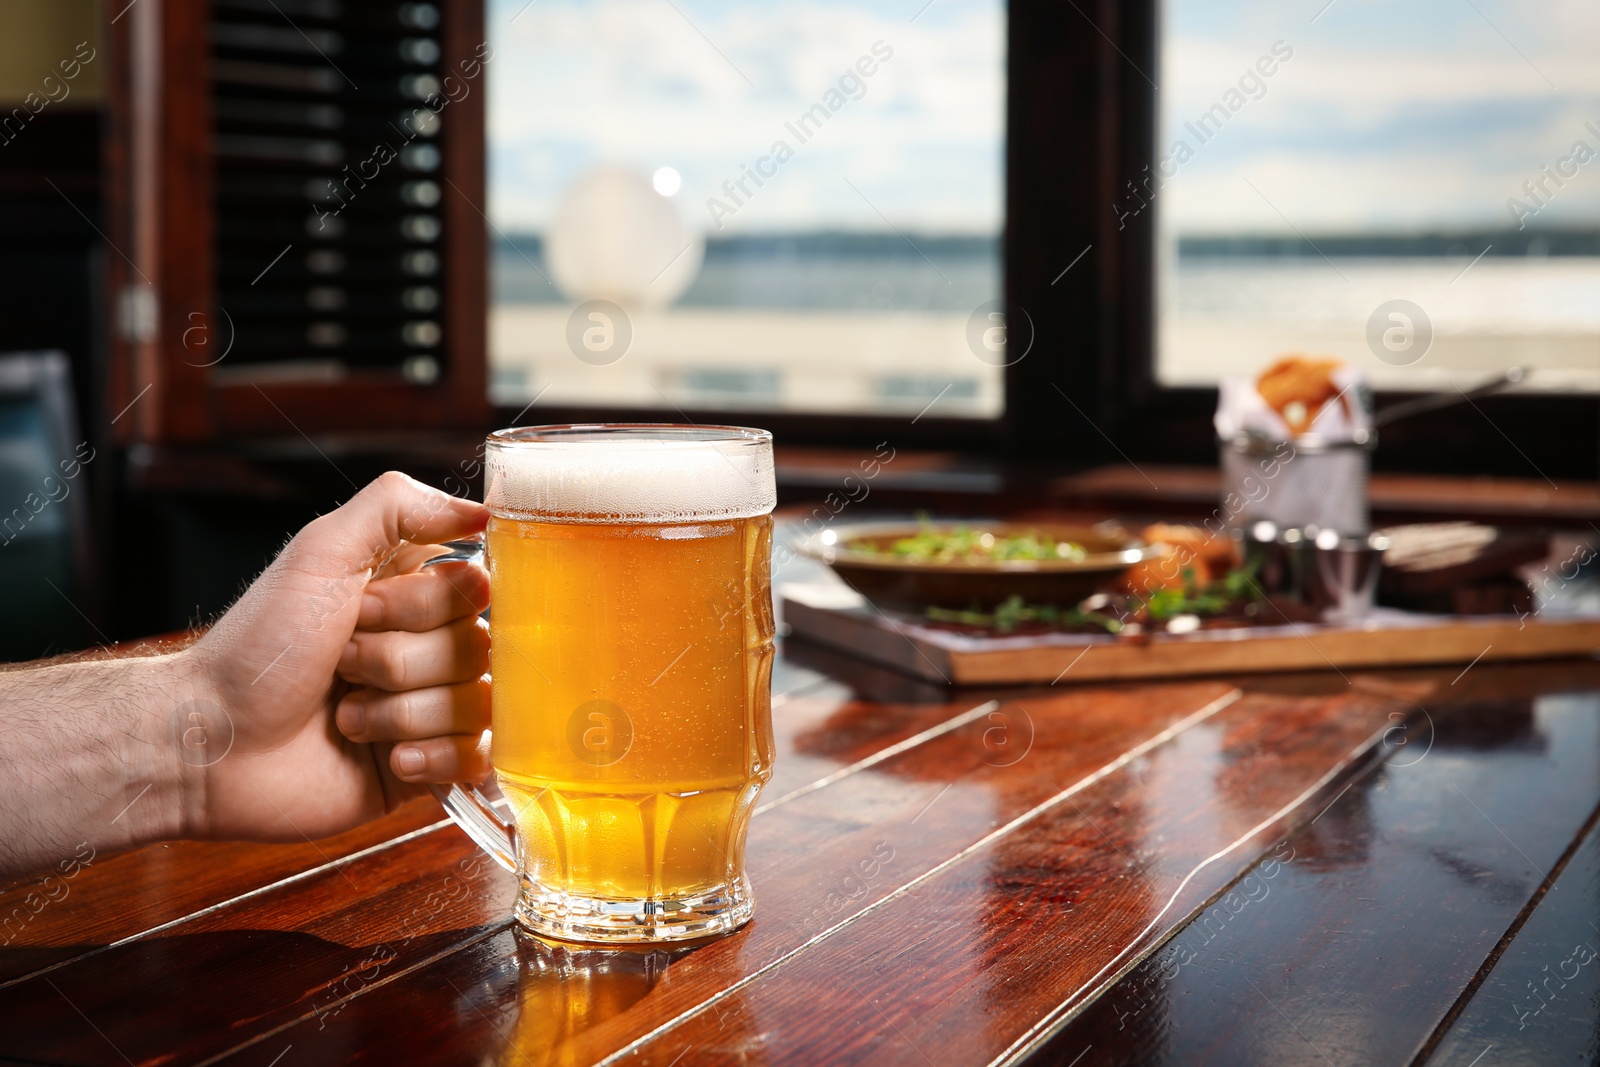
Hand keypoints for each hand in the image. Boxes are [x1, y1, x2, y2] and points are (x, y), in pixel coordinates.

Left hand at [181, 472, 491, 841]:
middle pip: (479, 648)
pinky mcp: (432, 769)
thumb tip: (484, 510)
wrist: (212, 744)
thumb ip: (398, 506)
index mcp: (412, 595)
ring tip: (347, 717)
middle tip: (341, 667)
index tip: (361, 611)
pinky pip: (479, 758)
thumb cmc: (258, 648)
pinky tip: (387, 759)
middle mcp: (430, 649)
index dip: (421, 605)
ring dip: (400, 713)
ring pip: (478, 704)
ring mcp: (433, 711)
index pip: (477, 588)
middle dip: (399, 663)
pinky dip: (431, 757)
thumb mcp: (320, 552)